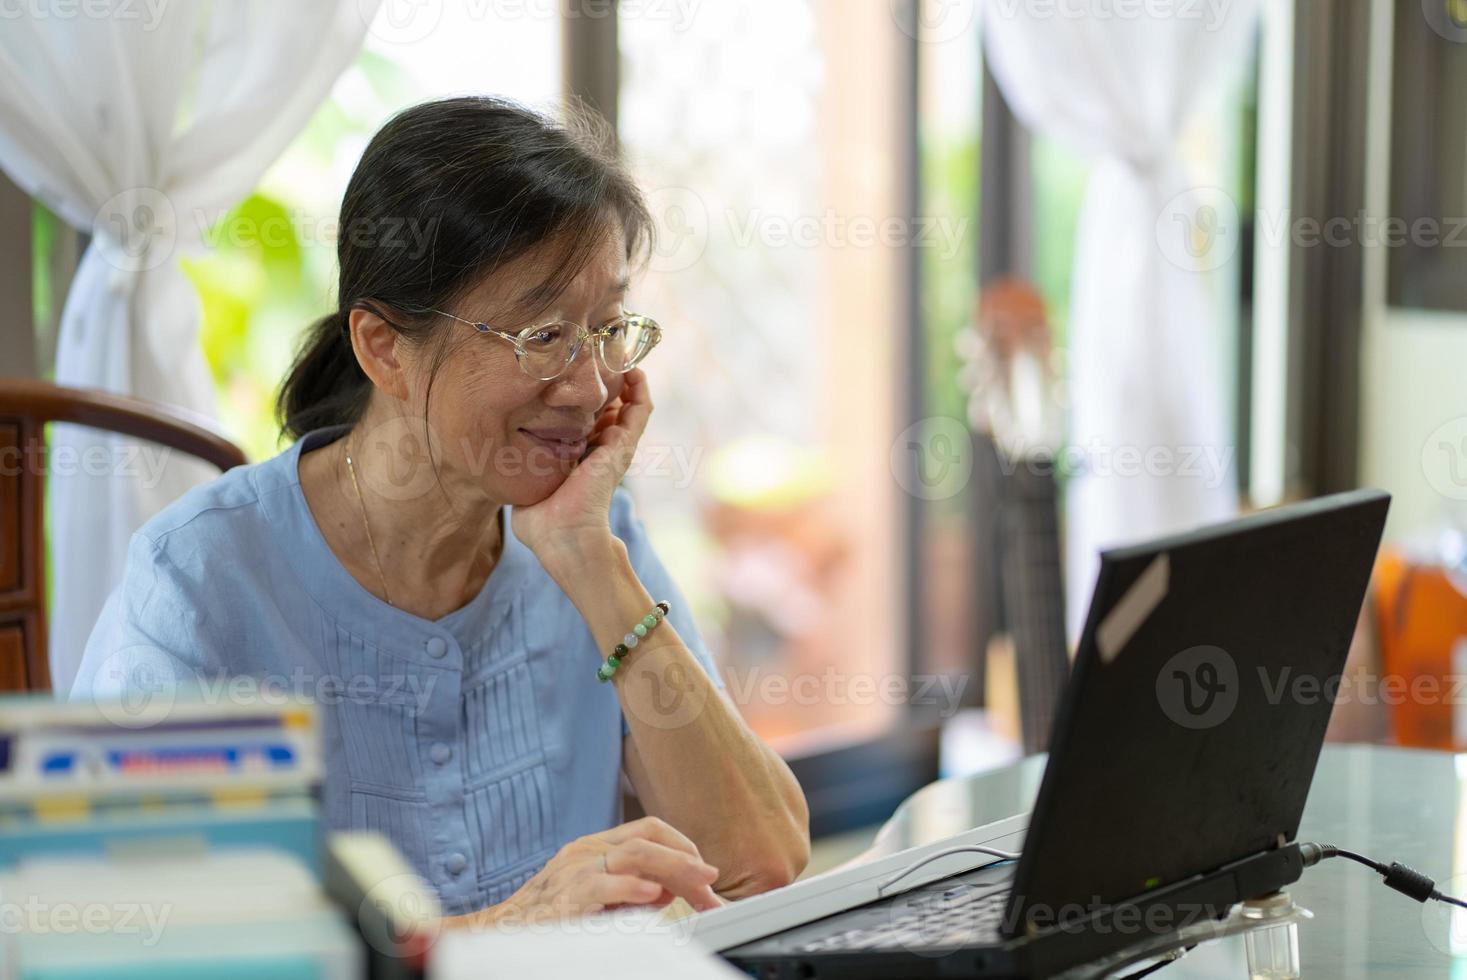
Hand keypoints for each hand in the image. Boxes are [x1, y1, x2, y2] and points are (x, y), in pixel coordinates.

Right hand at [445, 816, 721, 928]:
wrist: (499, 931)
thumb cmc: (548, 917)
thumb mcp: (595, 896)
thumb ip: (630, 888)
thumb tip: (672, 890)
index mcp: (594, 847)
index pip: (647, 829)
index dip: (681, 845)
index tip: (704, 870)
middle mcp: (586, 851)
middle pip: (647, 839)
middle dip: (686, 860)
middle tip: (712, 883)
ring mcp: (575, 870)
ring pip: (635, 853)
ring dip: (674, 868)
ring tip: (698, 883)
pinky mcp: (566, 896)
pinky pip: (604, 885)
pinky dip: (633, 889)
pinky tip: (654, 896)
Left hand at [512, 369, 651, 564]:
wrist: (562, 537)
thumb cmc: (541, 522)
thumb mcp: (528, 485)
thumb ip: (522, 467)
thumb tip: (502, 456)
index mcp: (579, 457)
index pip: (586, 420)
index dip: (583, 399)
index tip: (571, 375)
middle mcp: (600, 450)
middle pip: (609, 408)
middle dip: (606, 383)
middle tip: (597, 355)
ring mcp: (615, 448)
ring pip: (628, 405)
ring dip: (626, 380)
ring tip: (619, 353)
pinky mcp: (623, 447)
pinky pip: (640, 411)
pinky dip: (640, 390)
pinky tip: (633, 370)